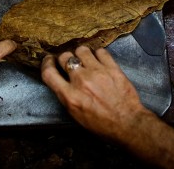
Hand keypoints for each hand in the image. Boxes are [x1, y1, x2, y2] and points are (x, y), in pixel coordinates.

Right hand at [41, 45, 155, 141]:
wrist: (127, 123)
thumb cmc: (101, 124)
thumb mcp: (76, 114)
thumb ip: (66, 96)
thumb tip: (61, 80)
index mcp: (70, 97)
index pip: (49, 73)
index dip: (46, 63)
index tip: (49, 61)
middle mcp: (81, 81)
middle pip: (64, 57)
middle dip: (65, 59)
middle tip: (70, 63)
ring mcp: (97, 72)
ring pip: (81, 50)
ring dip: (81, 54)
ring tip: (85, 60)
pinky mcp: (112, 68)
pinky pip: (100, 51)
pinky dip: (98, 55)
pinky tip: (100, 62)